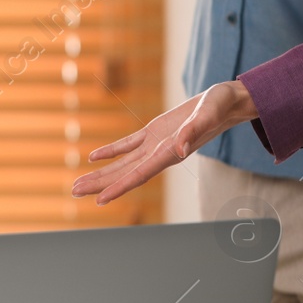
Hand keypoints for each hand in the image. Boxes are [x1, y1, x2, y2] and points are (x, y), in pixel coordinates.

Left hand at [72, 81, 259, 202]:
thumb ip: (193, 133)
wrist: (228, 102)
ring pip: (122, 163)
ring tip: (79, 183)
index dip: (119, 188)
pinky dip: (110, 151)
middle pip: (125, 174)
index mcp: (170, 154)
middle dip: (100, 184)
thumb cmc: (221, 108)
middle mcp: (160, 154)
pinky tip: (93, 157)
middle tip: (74, 192)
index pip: (139, 176)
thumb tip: (179, 150)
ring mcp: (155, 144)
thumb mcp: (207, 116)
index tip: (100, 201)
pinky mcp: (154, 132)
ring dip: (101, 173)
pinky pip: (127, 145)